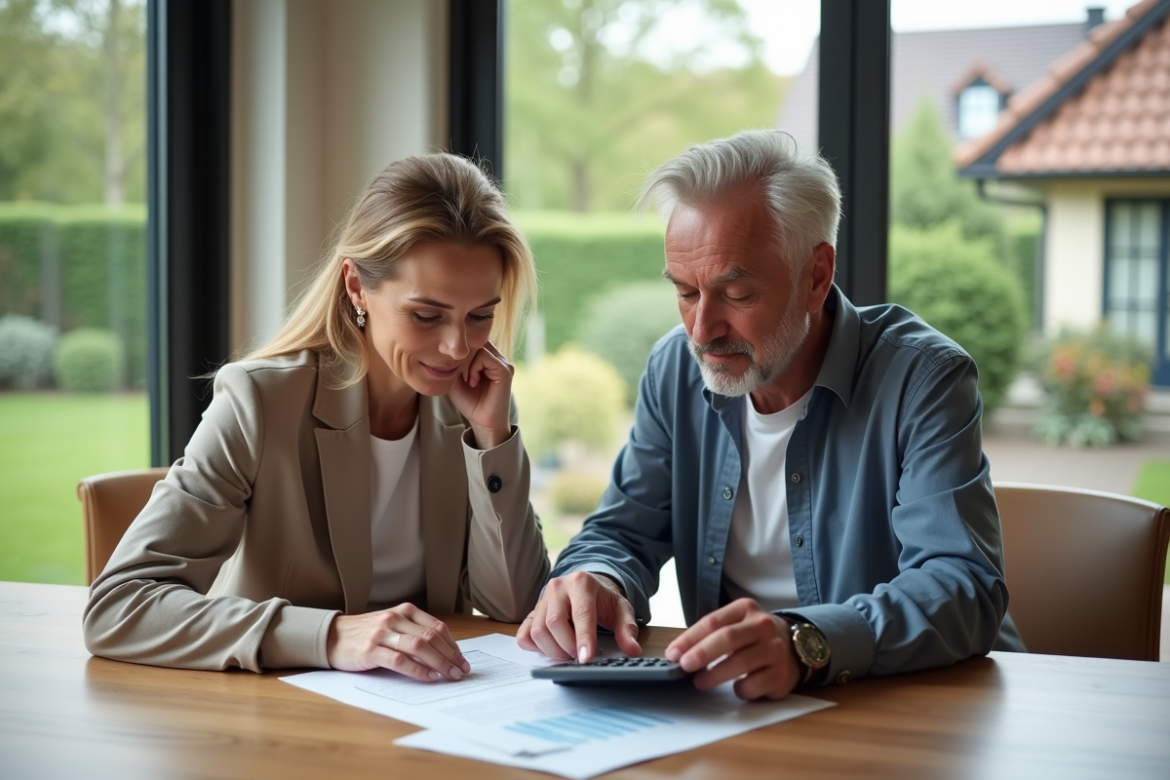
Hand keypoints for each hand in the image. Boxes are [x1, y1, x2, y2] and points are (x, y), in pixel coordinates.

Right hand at [326, 603, 470, 681]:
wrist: (333, 636)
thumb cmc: (367, 633)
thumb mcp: (393, 625)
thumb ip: (414, 632)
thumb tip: (443, 652)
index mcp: (404, 611)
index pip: (436, 626)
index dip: (453, 644)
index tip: (462, 659)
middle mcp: (395, 619)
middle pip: (431, 637)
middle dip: (450, 655)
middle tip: (461, 670)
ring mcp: (382, 634)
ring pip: (418, 646)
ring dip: (438, 663)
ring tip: (449, 675)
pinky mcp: (370, 651)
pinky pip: (399, 661)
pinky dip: (417, 670)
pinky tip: (428, 677)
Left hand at [447, 340, 513, 449]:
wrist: (482, 422)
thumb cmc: (469, 402)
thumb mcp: (456, 377)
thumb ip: (456, 360)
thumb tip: (450, 346)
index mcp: (489, 358)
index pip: (473, 340)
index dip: (460, 351)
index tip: (454, 370)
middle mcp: (498, 357)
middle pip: (476, 340)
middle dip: (463, 355)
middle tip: (459, 374)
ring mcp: (503, 363)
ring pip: (479, 346)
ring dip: (467, 362)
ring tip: (467, 380)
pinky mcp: (505, 370)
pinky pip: (485, 357)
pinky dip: (474, 368)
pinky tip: (472, 381)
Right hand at [517, 571, 640, 661]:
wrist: (586, 586)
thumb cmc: (603, 599)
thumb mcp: (621, 609)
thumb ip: (627, 629)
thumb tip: (632, 650)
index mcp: (581, 583)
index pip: (581, 613)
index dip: (583, 638)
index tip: (586, 658)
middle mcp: (558, 588)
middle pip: (554, 622)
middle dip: (567, 646)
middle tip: (579, 656)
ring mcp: (542, 600)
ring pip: (537, 630)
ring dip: (552, 650)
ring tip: (567, 654)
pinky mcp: (532, 612)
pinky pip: (524, 634)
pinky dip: (534, 646)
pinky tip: (550, 648)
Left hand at [665, 598, 799, 700]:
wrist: (796, 648)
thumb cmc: (754, 637)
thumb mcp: (736, 624)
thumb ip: (711, 634)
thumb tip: (678, 654)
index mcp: (745, 609)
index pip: (712, 621)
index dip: (690, 638)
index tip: (673, 654)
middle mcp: (763, 626)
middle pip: (727, 638)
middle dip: (702, 653)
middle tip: (684, 666)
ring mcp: (775, 650)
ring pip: (741, 663)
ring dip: (715, 675)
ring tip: (700, 681)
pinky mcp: (782, 675)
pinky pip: (754, 685)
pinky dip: (739, 690)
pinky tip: (735, 688)